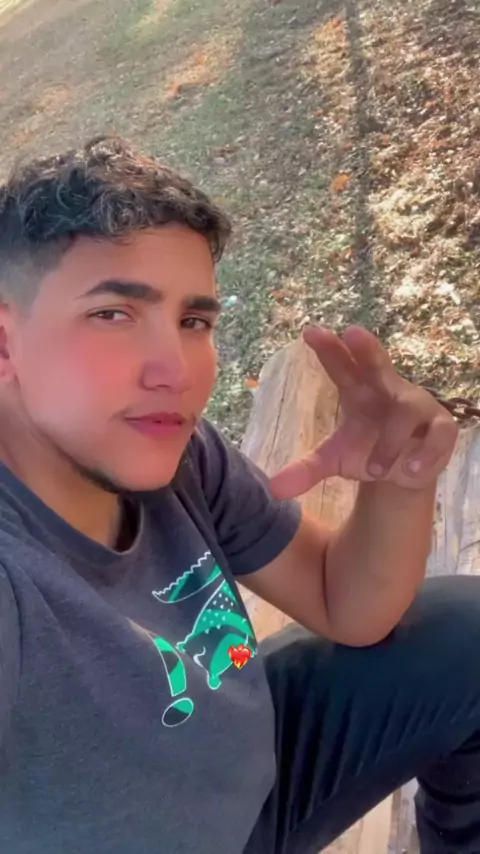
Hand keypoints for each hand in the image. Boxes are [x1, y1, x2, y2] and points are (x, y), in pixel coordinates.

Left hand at [270, 325, 458, 498]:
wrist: (404, 470)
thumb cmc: (367, 449)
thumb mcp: (334, 460)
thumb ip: (306, 470)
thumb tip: (274, 489)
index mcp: (359, 389)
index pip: (341, 365)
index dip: (329, 349)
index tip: (309, 332)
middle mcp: (388, 389)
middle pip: (378, 363)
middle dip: (367, 349)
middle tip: (353, 333)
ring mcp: (418, 406)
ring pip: (406, 410)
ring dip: (390, 441)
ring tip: (375, 471)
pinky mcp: (441, 427)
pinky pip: (439, 434)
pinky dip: (426, 452)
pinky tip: (411, 469)